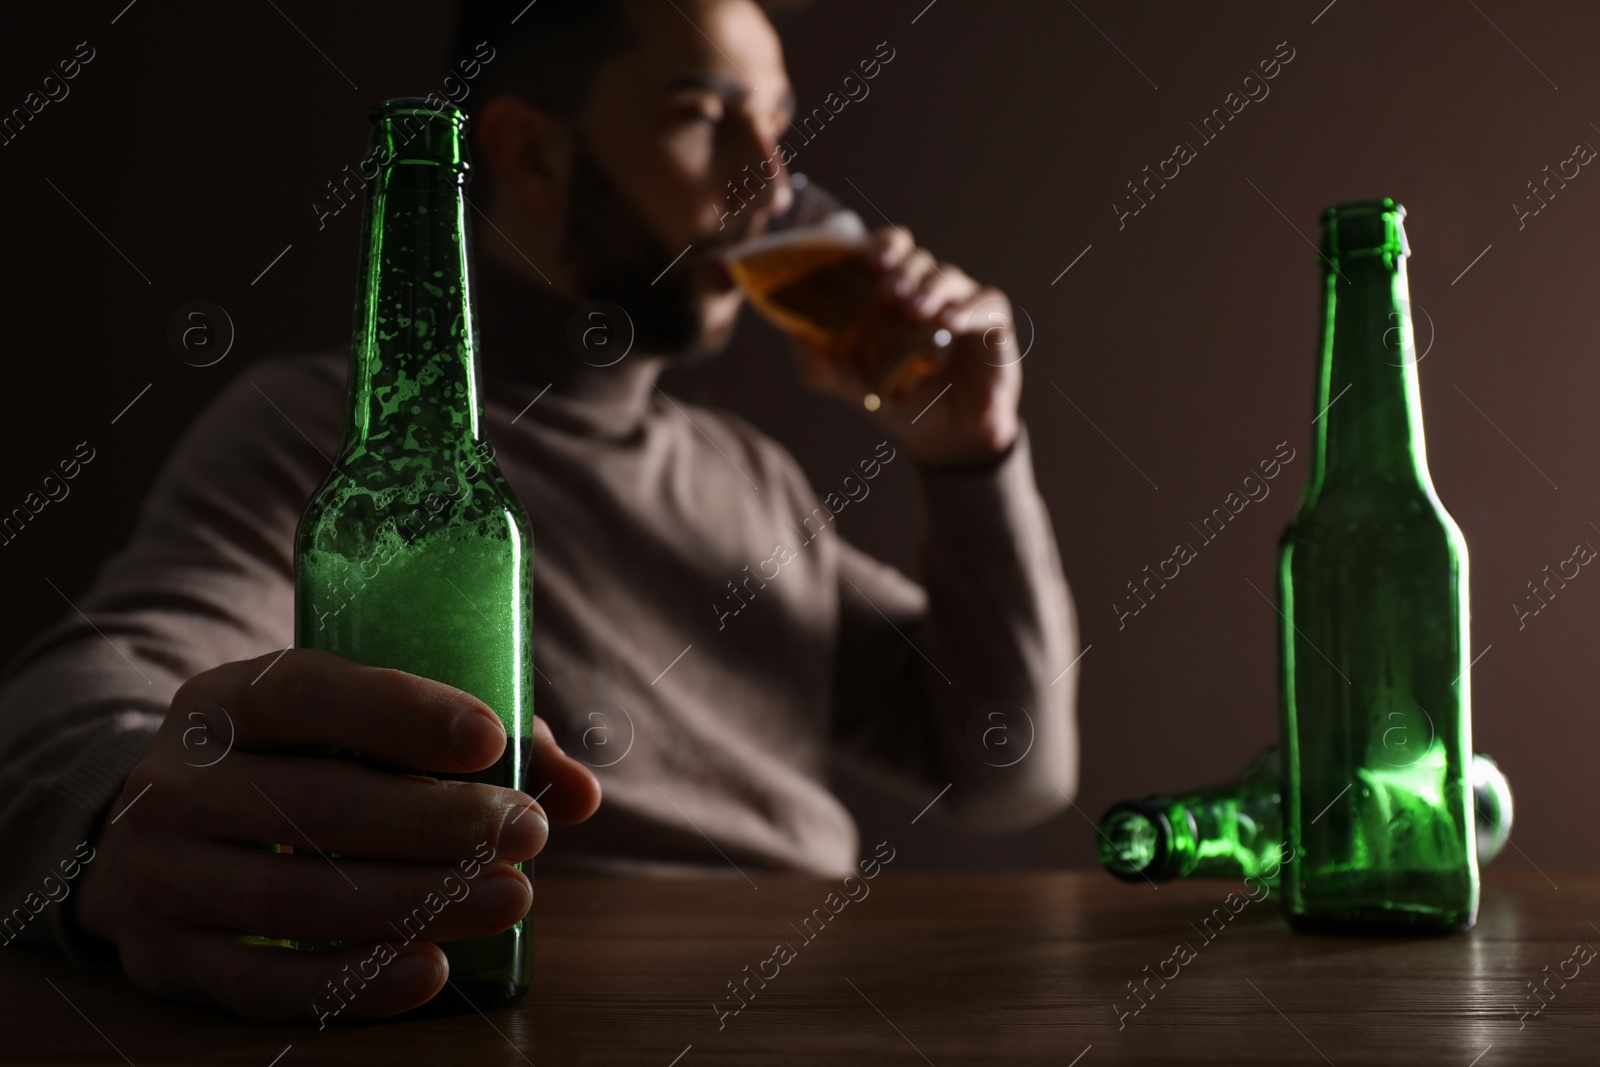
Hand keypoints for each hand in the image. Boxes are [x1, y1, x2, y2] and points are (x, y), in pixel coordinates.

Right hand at [74, 648, 600, 1022]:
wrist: (148, 841)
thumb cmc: (293, 768)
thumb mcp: (349, 729)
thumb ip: (470, 745)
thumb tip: (582, 791)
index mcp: (224, 701)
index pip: (306, 694)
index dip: (401, 713)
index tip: (491, 739)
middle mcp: (178, 783)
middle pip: (317, 805)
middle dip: (438, 822)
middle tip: (529, 832)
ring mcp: (161, 876)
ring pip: (300, 899)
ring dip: (419, 902)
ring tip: (511, 897)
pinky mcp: (167, 960)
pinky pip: (264, 984)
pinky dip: (356, 982)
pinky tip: (432, 970)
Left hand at [793, 226, 1022, 466]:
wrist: (946, 437)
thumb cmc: (902, 402)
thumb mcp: (853, 386)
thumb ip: (820, 362)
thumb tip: (791, 332)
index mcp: (895, 296)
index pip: (891, 251)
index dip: (882, 245)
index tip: (869, 258)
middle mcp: (928, 292)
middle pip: (918, 258)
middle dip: (903, 268)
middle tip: (888, 290)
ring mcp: (962, 305)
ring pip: (949, 277)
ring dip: (931, 288)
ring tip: (917, 310)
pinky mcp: (993, 324)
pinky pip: (987, 303)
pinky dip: (969, 308)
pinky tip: (952, 323)